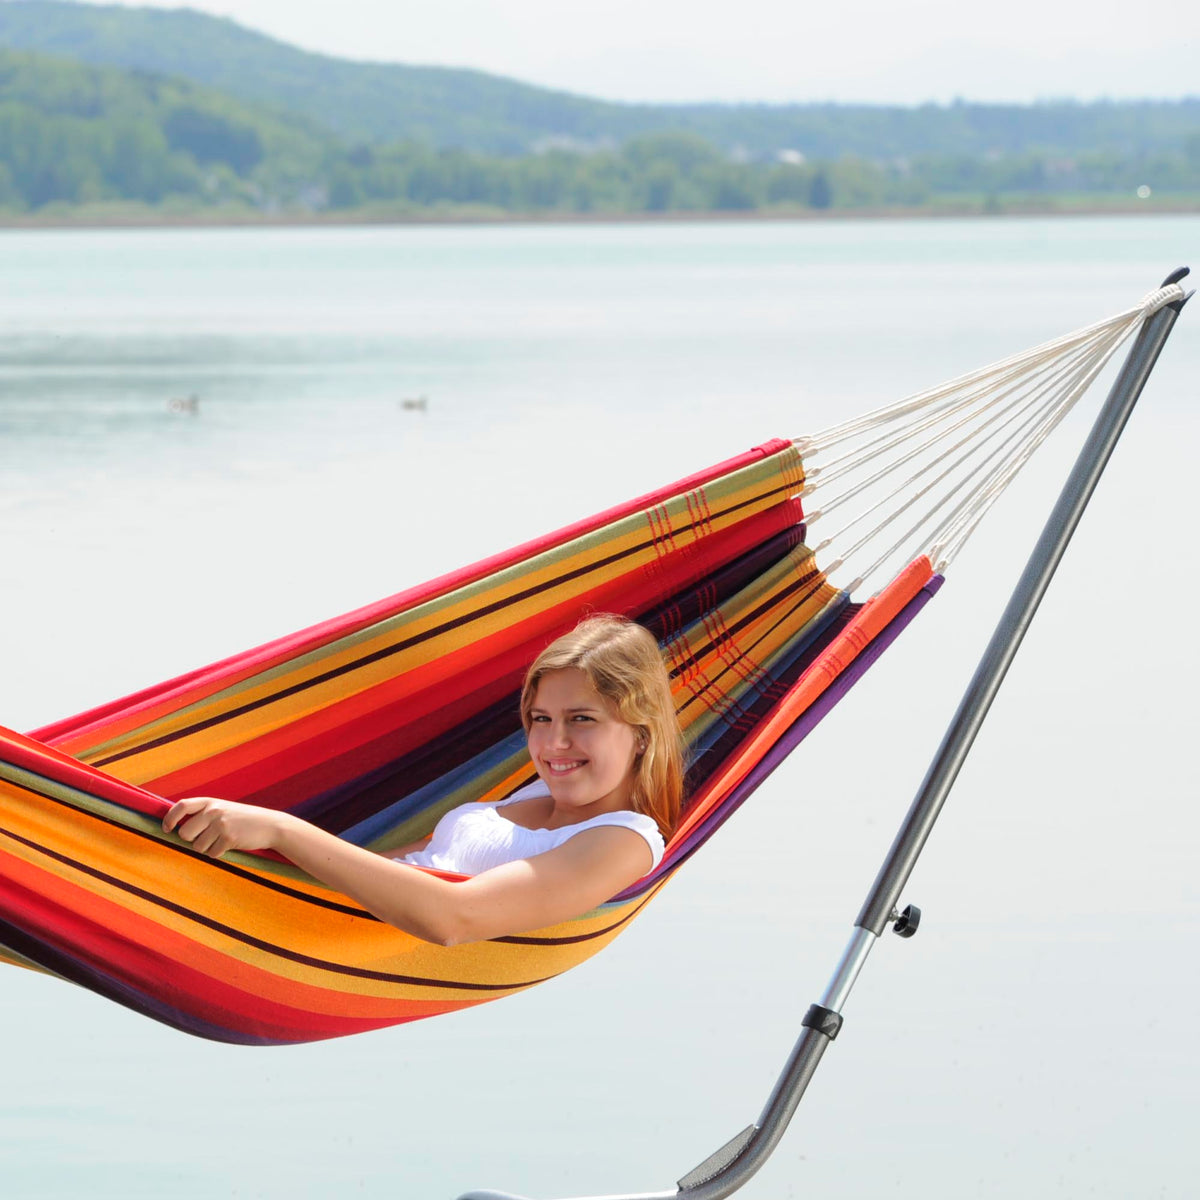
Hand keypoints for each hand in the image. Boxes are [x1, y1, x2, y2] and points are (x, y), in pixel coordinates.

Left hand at [163, 796, 285, 857]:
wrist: (270, 825)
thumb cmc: (243, 819)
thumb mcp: (223, 809)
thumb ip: (203, 814)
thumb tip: (178, 829)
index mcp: (210, 802)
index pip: (182, 806)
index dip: (170, 818)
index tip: (167, 828)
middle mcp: (214, 811)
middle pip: (185, 833)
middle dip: (192, 840)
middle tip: (207, 838)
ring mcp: (221, 824)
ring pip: (197, 846)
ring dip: (207, 848)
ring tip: (222, 840)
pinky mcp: (229, 838)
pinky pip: (212, 853)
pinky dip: (219, 853)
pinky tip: (231, 844)